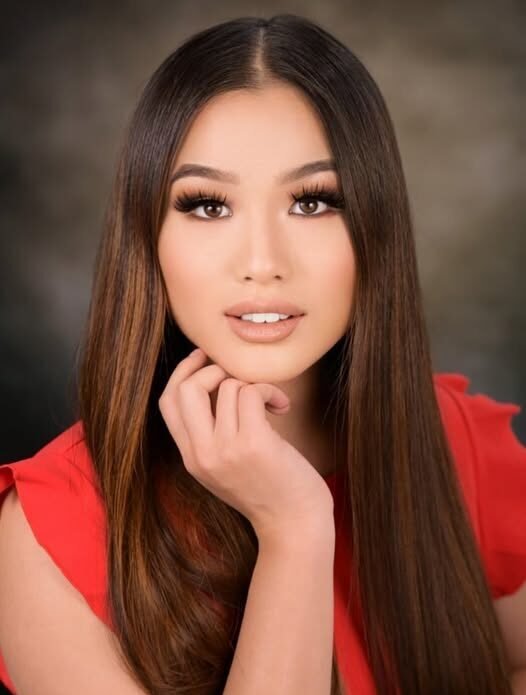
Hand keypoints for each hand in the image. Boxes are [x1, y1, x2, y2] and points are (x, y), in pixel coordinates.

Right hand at [158, 348, 333, 542]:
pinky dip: (269, 391)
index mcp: (191, 458)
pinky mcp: (253, 443)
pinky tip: (282, 407)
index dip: (181, 372)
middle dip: (212, 369)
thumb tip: (214, 384)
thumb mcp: (225, 467)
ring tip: (271, 402)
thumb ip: (210, 435)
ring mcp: (226, 449)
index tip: (202, 358)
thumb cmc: (269, 490)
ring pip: (227, 386)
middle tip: (238, 376)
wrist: (294, 524)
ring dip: (253, 384)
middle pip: (186, 388)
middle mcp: (202, 454)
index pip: (167, 402)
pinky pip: (251, 392)